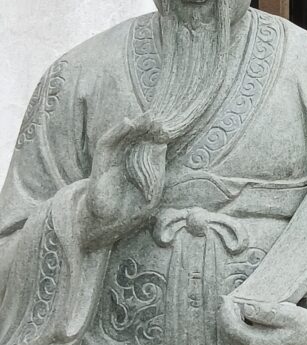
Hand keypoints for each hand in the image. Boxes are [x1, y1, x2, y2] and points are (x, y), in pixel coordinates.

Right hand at [81, 116, 168, 248]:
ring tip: (148, 116)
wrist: (106, 228)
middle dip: (147, 127)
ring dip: (134, 125)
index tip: (169, 127)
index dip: (156, 136)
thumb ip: (157, 171)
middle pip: (135, 139)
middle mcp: (123, 162)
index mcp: (137, 168)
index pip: (147, 146)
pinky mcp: (100, 167)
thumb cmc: (130, 212)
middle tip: (161, 117)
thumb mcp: (152, 193)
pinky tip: (127, 123)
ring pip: (122, 138)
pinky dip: (116, 133)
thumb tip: (162, 146)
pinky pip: (107, 146)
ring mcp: (111, 163)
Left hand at [219, 300, 306, 344]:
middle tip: (228, 302)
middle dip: (226, 319)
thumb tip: (245, 308)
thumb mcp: (289, 314)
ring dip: (232, 328)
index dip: (225, 313)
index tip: (225, 298)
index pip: (232, 329)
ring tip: (235, 311)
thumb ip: (265, 312)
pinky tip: (246, 325)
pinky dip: (240, 337)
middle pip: (231, 338)